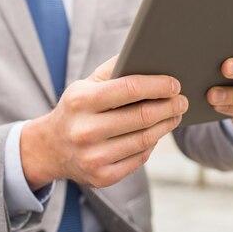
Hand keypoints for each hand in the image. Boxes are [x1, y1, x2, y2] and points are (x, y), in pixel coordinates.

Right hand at [21, 56, 187, 189]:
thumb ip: (115, 68)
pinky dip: (152, 144)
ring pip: (145, 140)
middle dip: (169, 106)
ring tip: (175, 115)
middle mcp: (85, 130)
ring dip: (166, 125)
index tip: (175, 84)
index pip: (130, 88)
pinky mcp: (102, 177)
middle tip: (182, 100)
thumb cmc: (78, 108)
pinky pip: (139, 158)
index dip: (158, 85)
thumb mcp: (86, 84)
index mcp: (81, 100)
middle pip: (142, 117)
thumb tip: (150, 55)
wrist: (50, 148)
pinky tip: (157, 133)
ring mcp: (93, 157)